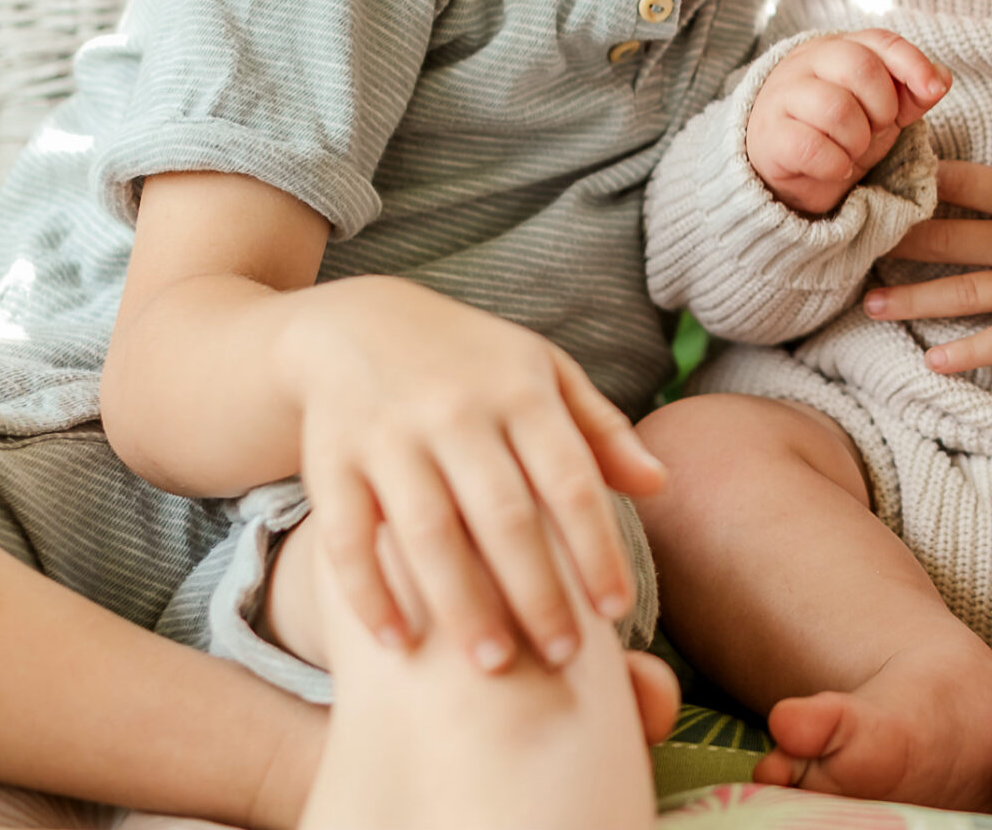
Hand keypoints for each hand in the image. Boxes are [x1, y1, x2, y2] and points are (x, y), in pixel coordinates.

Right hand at [282, 276, 667, 672]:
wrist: (355, 325)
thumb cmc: (473, 363)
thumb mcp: (544, 373)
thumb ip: (600, 432)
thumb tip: (659, 485)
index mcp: (520, 392)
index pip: (570, 480)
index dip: (596, 548)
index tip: (617, 609)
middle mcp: (455, 413)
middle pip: (503, 516)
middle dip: (536, 592)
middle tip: (561, 656)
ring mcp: (389, 437)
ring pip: (429, 534)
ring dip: (462, 604)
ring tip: (493, 666)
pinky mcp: (332, 462)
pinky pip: (348, 539)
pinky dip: (369, 595)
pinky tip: (398, 645)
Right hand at [746, 30, 949, 214]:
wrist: (788, 175)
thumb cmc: (838, 134)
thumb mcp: (882, 112)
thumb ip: (911, 93)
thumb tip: (942, 77)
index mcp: (837, 48)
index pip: (880, 41)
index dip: (912, 63)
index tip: (933, 91)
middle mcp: (806, 63)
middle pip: (859, 67)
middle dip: (882, 108)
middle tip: (875, 130)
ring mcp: (782, 96)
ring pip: (836, 108)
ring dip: (857, 141)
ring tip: (851, 150)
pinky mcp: (769, 136)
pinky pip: (811, 146)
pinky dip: (835, 164)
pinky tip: (834, 167)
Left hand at [865, 81, 991, 371]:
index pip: (963, 184)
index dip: (920, 180)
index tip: (879, 177)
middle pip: (948, 239)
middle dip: (898, 243)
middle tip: (850, 247)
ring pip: (963, 292)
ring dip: (915, 300)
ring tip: (871, 306)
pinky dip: (970, 352)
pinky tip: (933, 361)